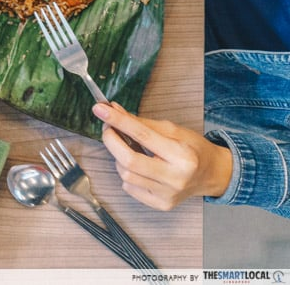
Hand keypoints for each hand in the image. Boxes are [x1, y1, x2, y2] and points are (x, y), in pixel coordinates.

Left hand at [92, 102, 232, 210]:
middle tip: (108, 128)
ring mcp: (167, 195)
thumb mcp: (172, 130)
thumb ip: (140, 122)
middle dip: (111, 140)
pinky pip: (130, 187)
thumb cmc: (193, 149)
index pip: (142, 135)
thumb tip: (113, 110)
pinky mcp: (161, 205)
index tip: (100, 109)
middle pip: (128, 160)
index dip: (117, 121)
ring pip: (125, 174)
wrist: (212, 175)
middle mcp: (175, 178)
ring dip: (119, 157)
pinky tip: (138, 167)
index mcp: (182, 155)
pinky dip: (127, 173)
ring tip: (128, 148)